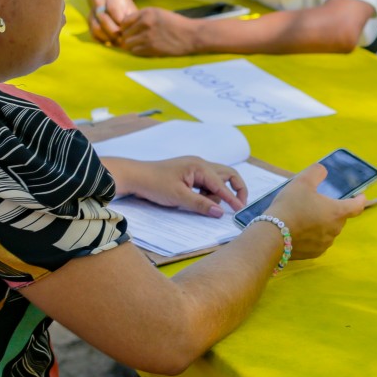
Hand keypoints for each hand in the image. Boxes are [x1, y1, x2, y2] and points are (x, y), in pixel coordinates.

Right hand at [88, 0, 137, 45]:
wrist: (113, 1)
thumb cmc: (126, 8)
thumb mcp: (131, 9)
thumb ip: (130, 19)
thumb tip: (128, 33)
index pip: (113, 9)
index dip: (121, 22)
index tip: (129, 29)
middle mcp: (98, 2)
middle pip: (103, 20)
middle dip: (114, 32)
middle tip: (124, 39)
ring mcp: (92, 12)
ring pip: (96, 28)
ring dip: (108, 38)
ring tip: (118, 42)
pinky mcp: (89, 22)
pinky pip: (93, 34)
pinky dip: (103, 41)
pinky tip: (112, 43)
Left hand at [113, 157, 246, 216]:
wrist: (135, 176)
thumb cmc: (154, 184)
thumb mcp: (179, 197)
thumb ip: (201, 204)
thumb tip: (220, 212)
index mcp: (200, 167)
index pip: (223, 184)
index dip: (233, 198)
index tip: (241, 210)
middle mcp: (200, 164)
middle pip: (228, 175)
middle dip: (235, 189)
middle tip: (238, 204)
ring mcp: (195, 168)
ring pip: (217, 180)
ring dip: (217, 193)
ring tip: (203, 204)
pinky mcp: (189, 174)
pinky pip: (207, 183)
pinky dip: (207, 192)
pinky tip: (197, 200)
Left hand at [119, 7, 197, 56]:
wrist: (191, 35)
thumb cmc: (177, 24)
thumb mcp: (159, 13)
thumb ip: (144, 17)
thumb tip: (128, 26)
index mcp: (147, 12)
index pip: (125, 21)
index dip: (126, 28)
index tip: (131, 31)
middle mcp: (145, 23)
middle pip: (125, 33)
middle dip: (128, 38)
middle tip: (135, 41)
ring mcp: (148, 36)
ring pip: (128, 44)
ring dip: (132, 46)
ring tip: (140, 46)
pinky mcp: (152, 48)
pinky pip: (136, 51)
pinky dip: (138, 52)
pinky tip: (145, 49)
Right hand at [265, 164, 363, 259]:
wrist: (272, 235)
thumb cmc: (290, 206)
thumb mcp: (302, 182)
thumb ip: (316, 172)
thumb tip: (323, 171)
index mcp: (337, 213)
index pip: (357, 206)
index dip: (360, 200)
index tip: (360, 196)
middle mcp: (335, 230)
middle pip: (340, 218)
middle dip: (333, 210)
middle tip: (317, 204)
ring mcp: (324, 244)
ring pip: (328, 231)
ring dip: (322, 224)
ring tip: (305, 218)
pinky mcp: (313, 254)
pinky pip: (318, 242)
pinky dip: (313, 236)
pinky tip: (300, 231)